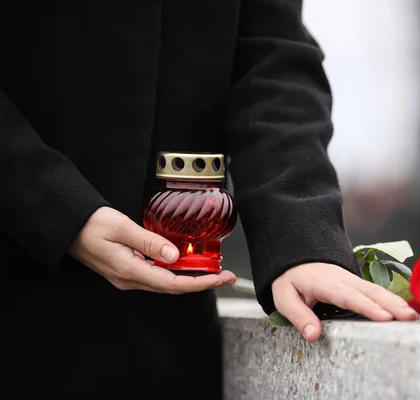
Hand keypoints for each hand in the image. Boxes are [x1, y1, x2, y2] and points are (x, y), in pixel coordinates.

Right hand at [69, 207, 235, 293]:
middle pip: (173, 287)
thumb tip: (174, 256)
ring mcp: (128, 277)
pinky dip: (176, 274)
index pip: (173, 283)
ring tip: (211, 272)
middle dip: (202, 283)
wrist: (67, 226)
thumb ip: (150, 242)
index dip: (200, 283)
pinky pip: (157, 277)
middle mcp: (130, 279)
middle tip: (224, 276)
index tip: (220, 278)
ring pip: (166, 284)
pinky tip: (186, 266)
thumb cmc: (90, 224)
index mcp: (130, 271)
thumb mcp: (122, 228)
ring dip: (190, 280)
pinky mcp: (127, 271)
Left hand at [272, 263, 418, 340]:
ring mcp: (351, 278)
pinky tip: (405, 309)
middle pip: (370, 291)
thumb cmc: (290, 279)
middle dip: (392, 304)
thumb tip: (313, 335)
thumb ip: (298, 316)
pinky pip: (375, 290)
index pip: (349, 296)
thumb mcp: (284, 297)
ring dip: (396, 302)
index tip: (385, 317)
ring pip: (377, 289)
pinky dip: (392, 299)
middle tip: (411, 318)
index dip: (368, 307)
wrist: (294, 257)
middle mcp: (342, 278)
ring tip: (415, 316)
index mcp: (325, 282)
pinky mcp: (356, 282)